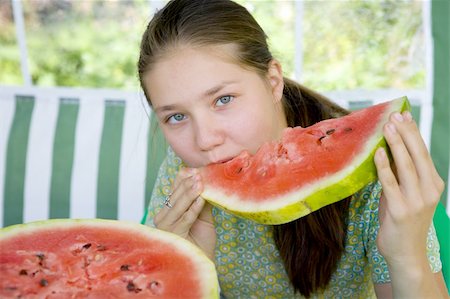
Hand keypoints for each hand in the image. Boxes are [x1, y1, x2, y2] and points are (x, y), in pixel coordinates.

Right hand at [153, 168, 215, 260]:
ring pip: (179, 206)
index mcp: (168, 211)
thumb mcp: (203, 218)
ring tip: (200, 182)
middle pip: (175, 196)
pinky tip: (201, 199)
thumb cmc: (201, 241)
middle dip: (187, 184)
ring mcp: (166, 227)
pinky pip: (185, 218)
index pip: (174, 191)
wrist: (202, 263)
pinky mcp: (173, 235)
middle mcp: (163, 218)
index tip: (193, 169)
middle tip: (198, 173)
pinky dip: (193, 208)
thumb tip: (206, 182)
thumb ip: (202, 202)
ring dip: (190, 193)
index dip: (182, 179)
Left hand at [374, 111, 443, 265]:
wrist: (406, 254)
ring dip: (396, 144)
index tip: (404, 114)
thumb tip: (387, 149)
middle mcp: (429, 190)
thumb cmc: (401, 221)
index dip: (414, 133)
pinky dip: (384, 166)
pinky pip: (391, 183)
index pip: (423, 153)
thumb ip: (399, 174)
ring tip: (388, 127)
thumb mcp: (404, 193)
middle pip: (418, 155)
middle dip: (406, 133)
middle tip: (394, 116)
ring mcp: (416, 201)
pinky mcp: (401, 210)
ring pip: (407, 166)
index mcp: (434, 184)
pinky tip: (378, 153)